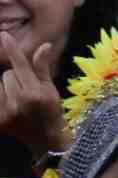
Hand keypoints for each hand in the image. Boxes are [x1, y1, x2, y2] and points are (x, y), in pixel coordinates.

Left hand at [0, 35, 65, 158]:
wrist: (46, 142)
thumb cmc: (52, 114)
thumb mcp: (52, 91)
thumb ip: (43, 68)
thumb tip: (44, 46)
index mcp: (35, 93)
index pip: (20, 66)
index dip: (13, 50)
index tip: (4, 35)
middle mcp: (19, 101)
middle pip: (7, 74)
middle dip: (16, 78)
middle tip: (27, 90)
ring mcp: (6, 112)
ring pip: (0, 85)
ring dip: (7, 88)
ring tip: (19, 101)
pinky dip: (3, 97)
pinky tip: (12, 107)